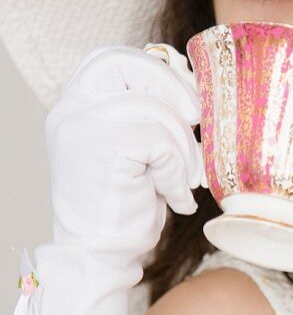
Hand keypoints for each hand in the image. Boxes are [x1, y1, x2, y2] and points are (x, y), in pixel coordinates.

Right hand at [0, 43, 206, 314]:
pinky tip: (175, 197)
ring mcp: (82, 128)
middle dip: (177, 92)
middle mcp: (71, 110)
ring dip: (183, 149)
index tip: (188, 98)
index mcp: (76, 104)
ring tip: (186, 179)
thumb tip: (193, 87)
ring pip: (156, 111)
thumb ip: (146, 113)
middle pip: (134, 68)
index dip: (158, 70)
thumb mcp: (134, 148)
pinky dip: (176, 172)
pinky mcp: (103, 151)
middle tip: (198, 122)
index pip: (114, 59)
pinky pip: (160, 143)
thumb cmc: (123, 205)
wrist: (99, 256)